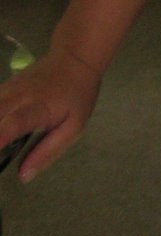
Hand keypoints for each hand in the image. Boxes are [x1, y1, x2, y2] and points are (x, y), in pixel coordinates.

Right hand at [0, 49, 101, 181]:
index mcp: (39, 108)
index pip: (16, 122)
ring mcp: (7, 89)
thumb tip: (24, 176)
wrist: (75, 58)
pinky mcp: (3, 87)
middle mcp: (17, 97)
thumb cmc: (77, 96)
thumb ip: (48, 151)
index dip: (0, 136)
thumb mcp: (73, 127)